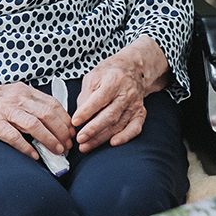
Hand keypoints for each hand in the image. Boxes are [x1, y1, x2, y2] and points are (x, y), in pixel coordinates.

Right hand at [0, 76, 73, 159]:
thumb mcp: (12, 94)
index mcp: (23, 91)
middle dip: (61, 132)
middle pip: (47, 114)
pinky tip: (34, 156)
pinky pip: (14, 136)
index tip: (71, 132)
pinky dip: (26, 147)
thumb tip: (50, 121)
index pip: (52, 104)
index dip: (65, 120)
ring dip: (49, 140)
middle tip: (67, 145)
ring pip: (35, 125)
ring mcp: (4, 111)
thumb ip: (29, 104)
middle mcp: (16, 99)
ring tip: (57, 151)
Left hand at [73, 36, 167, 151]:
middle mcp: (127, 93)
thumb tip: (79, 115)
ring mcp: (135, 104)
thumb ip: (86, 95)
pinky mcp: (141, 113)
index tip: (74, 122)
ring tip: (86, 146)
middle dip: (93, 129)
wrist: (134, 69)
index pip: (99, 99)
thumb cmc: (110, 73)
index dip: (86, 112)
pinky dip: (124, 137)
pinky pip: (134, 128)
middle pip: (110, 115)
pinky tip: (112, 143)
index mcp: (114, 80)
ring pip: (118, 124)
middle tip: (80, 139)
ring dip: (101, 138)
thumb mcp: (93, 76)